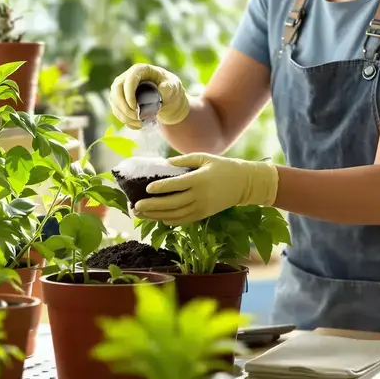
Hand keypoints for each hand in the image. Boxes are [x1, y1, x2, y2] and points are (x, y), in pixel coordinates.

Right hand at [108, 64, 189, 129]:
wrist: (167, 98)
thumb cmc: (170, 88)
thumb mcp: (174, 85)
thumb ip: (170, 87)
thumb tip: (163, 90)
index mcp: (140, 70)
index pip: (129, 80)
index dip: (129, 94)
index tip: (135, 108)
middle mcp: (127, 77)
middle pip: (116, 90)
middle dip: (124, 107)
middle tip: (136, 117)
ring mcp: (121, 89)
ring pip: (114, 102)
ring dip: (124, 116)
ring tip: (139, 123)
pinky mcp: (119, 100)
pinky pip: (117, 111)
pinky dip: (125, 120)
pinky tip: (137, 125)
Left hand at [135, 153, 277, 225]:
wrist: (243, 184)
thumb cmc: (222, 167)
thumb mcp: (205, 158)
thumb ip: (185, 160)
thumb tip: (166, 164)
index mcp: (199, 180)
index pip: (176, 186)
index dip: (160, 188)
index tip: (147, 188)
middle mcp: (199, 196)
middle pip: (172, 204)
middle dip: (152, 206)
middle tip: (136, 206)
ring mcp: (202, 208)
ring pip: (175, 215)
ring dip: (156, 216)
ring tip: (141, 214)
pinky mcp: (204, 215)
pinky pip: (184, 220)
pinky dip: (170, 221)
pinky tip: (158, 218)